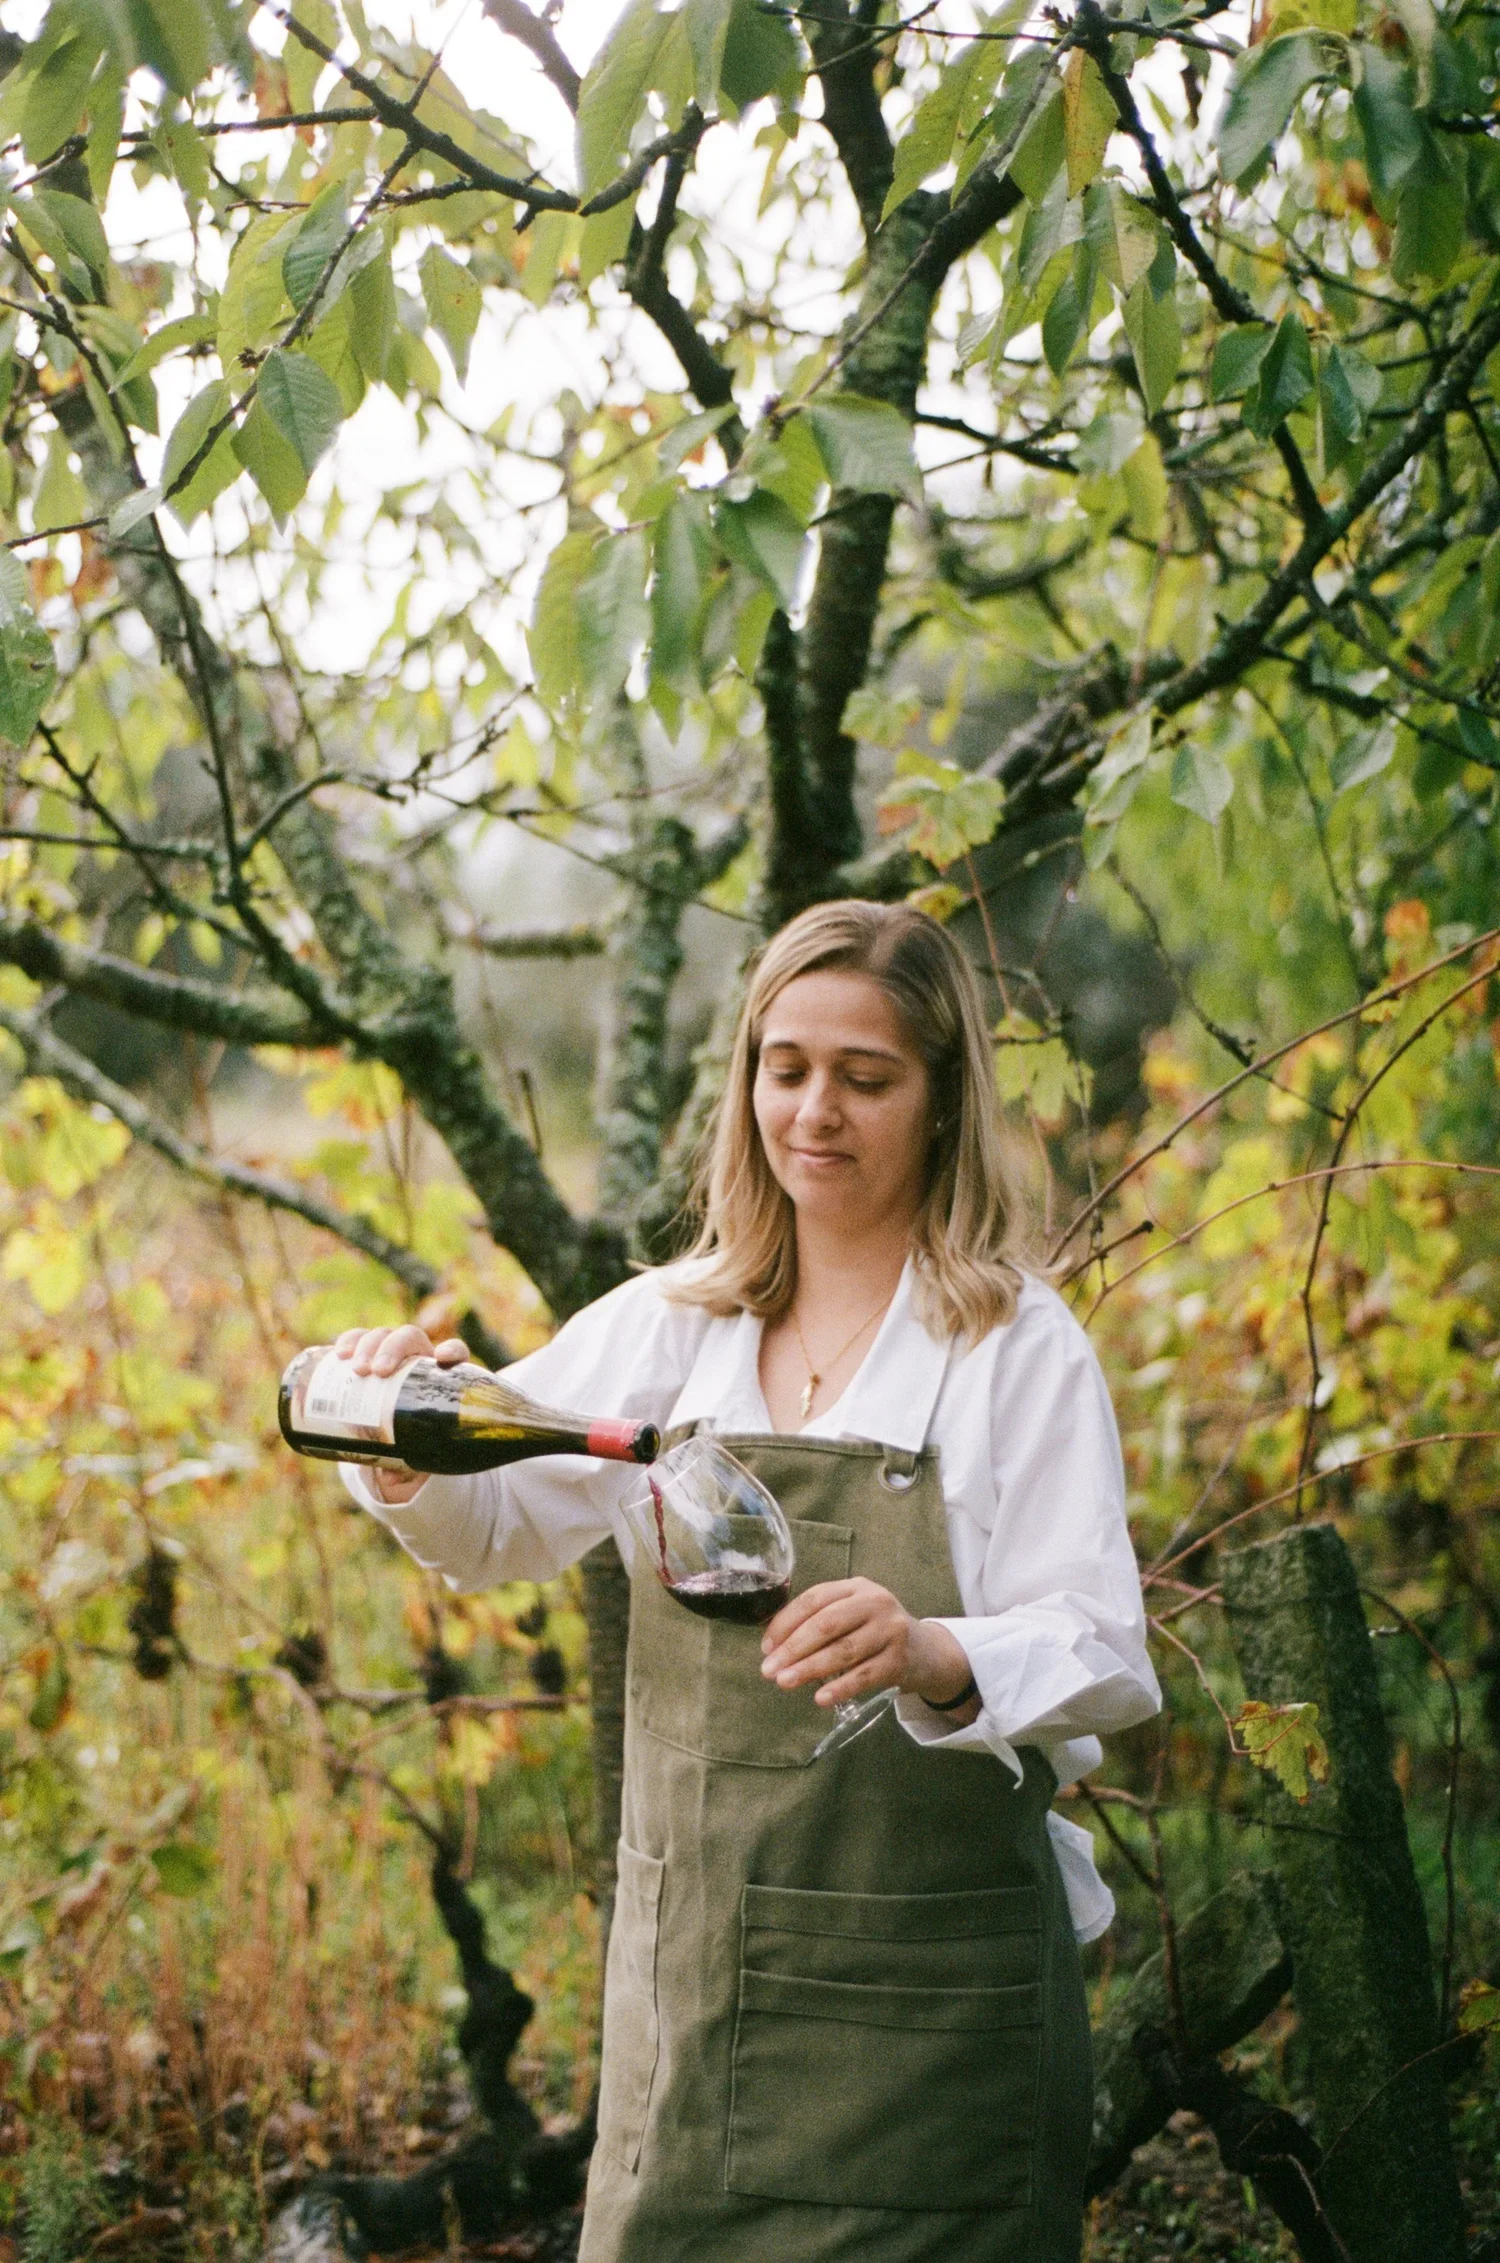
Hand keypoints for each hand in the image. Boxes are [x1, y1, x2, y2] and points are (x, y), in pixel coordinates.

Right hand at [331, 1325, 469, 1501]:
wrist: (394, 1429)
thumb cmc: (415, 1439)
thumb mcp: (419, 1451)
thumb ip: (413, 1465)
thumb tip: (394, 1482)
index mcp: (439, 1376)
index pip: (454, 1353)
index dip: (452, 1350)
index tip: (442, 1358)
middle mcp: (416, 1359)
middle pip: (410, 1339)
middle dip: (393, 1349)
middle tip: (378, 1372)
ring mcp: (390, 1354)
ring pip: (382, 1336)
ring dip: (368, 1344)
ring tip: (355, 1368)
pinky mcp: (366, 1356)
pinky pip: (358, 1340)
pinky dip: (349, 1341)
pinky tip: (339, 1352)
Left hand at [760, 1578, 976, 1715]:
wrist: (924, 1651)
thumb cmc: (873, 1632)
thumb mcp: (851, 1614)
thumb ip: (818, 1622)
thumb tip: (772, 1645)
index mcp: (856, 1587)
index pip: (814, 1600)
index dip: (785, 1623)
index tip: (766, 1647)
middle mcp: (875, 1602)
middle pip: (827, 1624)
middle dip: (793, 1648)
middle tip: (769, 1670)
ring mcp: (890, 1630)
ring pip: (843, 1651)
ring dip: (810, 1669)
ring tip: (785, 1682)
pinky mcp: (899, 1660)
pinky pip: (864, 1676)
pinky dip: (840, 1688)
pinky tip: (820, 1697)